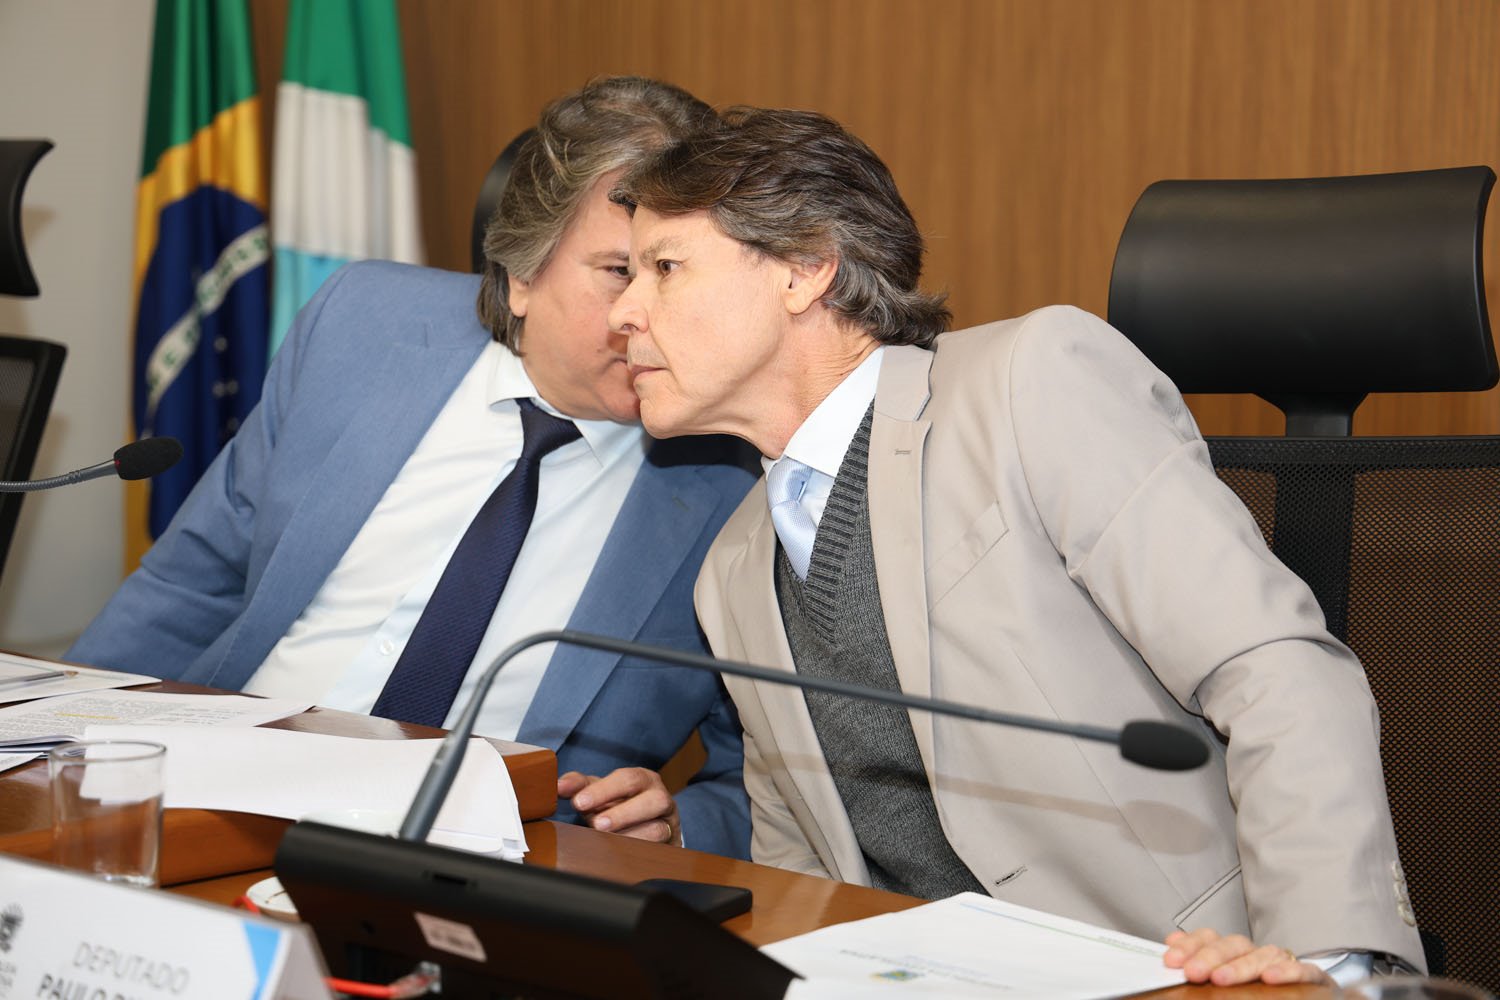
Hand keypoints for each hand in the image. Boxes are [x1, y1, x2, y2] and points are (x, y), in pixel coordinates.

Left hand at [558, 767, 681, 845]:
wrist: (645, 827)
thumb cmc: (618, 805)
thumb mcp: (599, 792)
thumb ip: (579, 785)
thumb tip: (558, 785)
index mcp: (643, 779)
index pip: (628, 779)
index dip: (603, 790)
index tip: (579, 802)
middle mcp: (661, 798)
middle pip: (652, 801)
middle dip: (623, 813)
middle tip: (597, 824)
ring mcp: (669, 824)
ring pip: (658, 829)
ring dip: (631, 836)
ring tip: (608, 841)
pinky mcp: (671, 847)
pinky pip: (660, 852)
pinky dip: (640, 854)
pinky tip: (622, 856)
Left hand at [1163, 929, 1334, 986]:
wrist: (1307, 999)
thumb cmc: (1257, 991)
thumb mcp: (1222, 977)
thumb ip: (1198, 961)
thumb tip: (1170, 941)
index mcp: (1232, 952)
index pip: (1209, 938)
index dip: (1190, 945)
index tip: (1171, 960)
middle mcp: (1255, 952)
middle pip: (1232, 945)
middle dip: (1209, 957)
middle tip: (1192, 973)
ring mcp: (1283, 963)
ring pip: (1263, 955)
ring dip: (1240, 966)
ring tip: (1221, 978)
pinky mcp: (1312, 977)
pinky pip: (1303, 969)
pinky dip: (1287, 971)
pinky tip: (1271, 978)